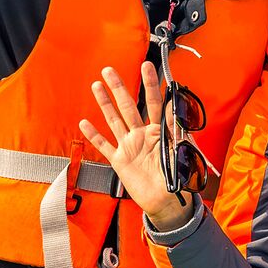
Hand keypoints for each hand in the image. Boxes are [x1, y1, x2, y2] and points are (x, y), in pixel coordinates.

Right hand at [79, 63, 194, 230]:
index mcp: (159, 130)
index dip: (150, 84)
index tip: (147, 66)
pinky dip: (94, 135)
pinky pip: (104, 146)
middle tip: (109, 69)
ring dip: (105, 103)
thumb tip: (177, 109)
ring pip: (114, 120)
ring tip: (96, 85)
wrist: (167, 201)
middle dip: (119, 87)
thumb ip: (178, 131)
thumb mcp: (183, 151)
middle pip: (129, 106)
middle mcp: (142, 134)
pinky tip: (84, 123)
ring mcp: (129, 146)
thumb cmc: (178, 176)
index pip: (154, 102)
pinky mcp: (120, 161)